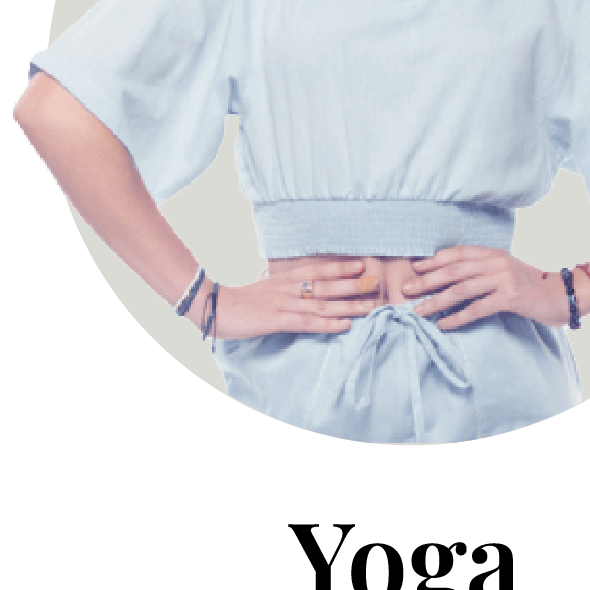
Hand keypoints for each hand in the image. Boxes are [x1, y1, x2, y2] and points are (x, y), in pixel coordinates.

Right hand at [199, 261, 383, 340]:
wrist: (212, 305)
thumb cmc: (240, 298)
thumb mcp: (265, 286)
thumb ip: (284, 283)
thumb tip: (302, 282)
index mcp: (284, 277)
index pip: (317, 268)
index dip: (340, 266)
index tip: (362, 263)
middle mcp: (287, 287)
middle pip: (325, 284)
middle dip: (352, 284)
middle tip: (376, 282)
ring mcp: (282, 304)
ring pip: (321, 303)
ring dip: (347, 305)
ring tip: (370, 307)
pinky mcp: (275, 321)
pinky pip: (305, 323)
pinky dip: (326, 323)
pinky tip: (342, 326)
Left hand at [402, 246, 570, 330]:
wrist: (563, 294)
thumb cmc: (531, 286)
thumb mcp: (506, 271)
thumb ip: (484, 270)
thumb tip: (452, 278)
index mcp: (493, 254)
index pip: (457, 253)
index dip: (434, 260)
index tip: (414, 267)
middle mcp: (496, 262)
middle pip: (454, 270)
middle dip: (427, 280)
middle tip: (406, 289)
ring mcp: (503, 279)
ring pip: (462, 289)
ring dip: (437, 301)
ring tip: (419, 311)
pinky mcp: (510, 298)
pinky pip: (477, 308)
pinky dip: (458, 317)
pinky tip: (444, 325)